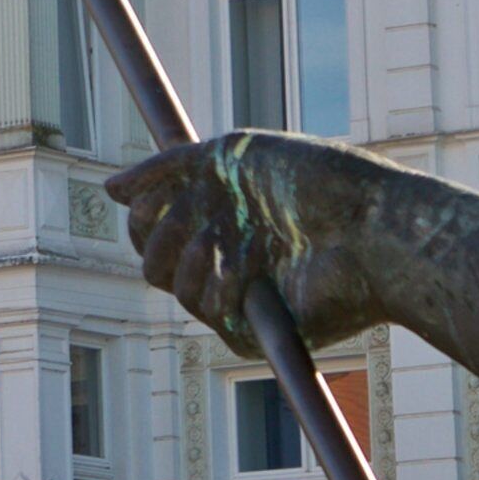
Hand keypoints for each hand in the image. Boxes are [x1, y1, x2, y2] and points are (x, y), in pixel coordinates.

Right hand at [106, 132, 398, 355]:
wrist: (369, 228)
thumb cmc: (316, 183)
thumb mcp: (233, 154)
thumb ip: (167, 168)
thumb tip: (109, 189)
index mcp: (222, 212)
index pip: (152, 223)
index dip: (142, 212)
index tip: (148, 198)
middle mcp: (227, 252)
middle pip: (151, 258)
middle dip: (155, 235)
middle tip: (193, 220)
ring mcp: (240, 291)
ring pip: (172, 285)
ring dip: (186, 257)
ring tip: (222, 242)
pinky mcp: (255, 326)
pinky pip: (207, 312)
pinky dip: (212, 288)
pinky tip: (240, 272)